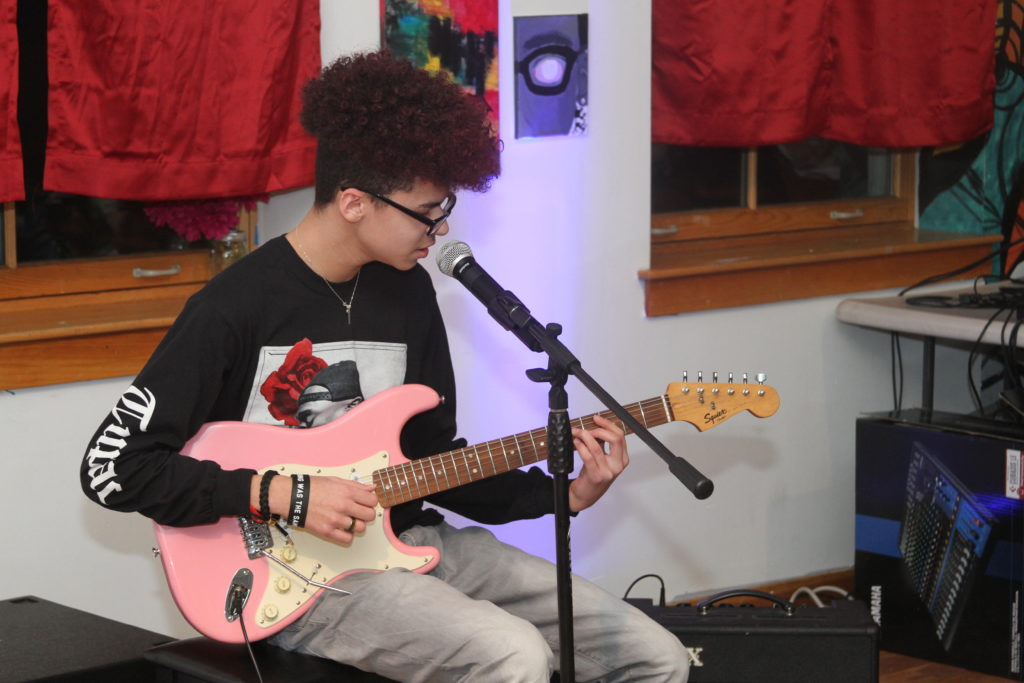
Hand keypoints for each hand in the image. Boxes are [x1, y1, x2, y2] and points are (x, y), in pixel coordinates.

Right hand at [254, 474, 377, 543]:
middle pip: (369, 516)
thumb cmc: (311, 488)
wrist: (292, 497)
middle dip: (366, 514)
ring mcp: (336, 520)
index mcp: (347, 492)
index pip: (372, 501)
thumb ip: (356, 485)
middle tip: (359, 512)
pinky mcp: (327, 531)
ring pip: (360, 528)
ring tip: (348, 519)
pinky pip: (347, 539)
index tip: (366, 503)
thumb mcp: (335, 480)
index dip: (370, 502)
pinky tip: (342, 528)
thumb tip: (371, 488)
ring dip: (357, 525)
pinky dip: (347, 535)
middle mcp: (343, 506)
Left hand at [567, 414, 629, 512]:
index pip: (620, 435)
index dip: (608, 424)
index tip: (596, 418)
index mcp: (622, 459)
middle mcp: (618, 465)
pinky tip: (576, 442)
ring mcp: (608, 472)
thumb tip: (595, 427)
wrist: (585, 495)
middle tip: (587, 428)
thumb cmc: (592, 476)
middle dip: (599, 429)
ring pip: (597, 446)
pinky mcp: (596, 476)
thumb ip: (602, 444)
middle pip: (615, 438)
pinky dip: (580, 446)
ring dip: (584, 436)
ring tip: (577, 433)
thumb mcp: (602, 458)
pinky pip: (587, 456)